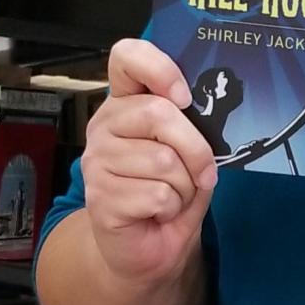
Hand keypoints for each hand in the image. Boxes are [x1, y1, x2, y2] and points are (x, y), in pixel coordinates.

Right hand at [82, 39, 217, 287]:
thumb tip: (206, 111)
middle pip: (157, 113)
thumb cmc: (172, 191)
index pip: (126, 56)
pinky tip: (159, 213)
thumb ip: (193, 126)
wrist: (149, 247)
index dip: (159, 68)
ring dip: (184, 185)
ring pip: (162, 160)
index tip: (183, 96)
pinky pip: (156, 194)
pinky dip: (173, 207)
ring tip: (175, 195)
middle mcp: (105, 125)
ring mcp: (97, 161)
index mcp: (127, 102)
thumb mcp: (189, 151)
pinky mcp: (99, 197)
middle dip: (195, 147)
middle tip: (204, 172)